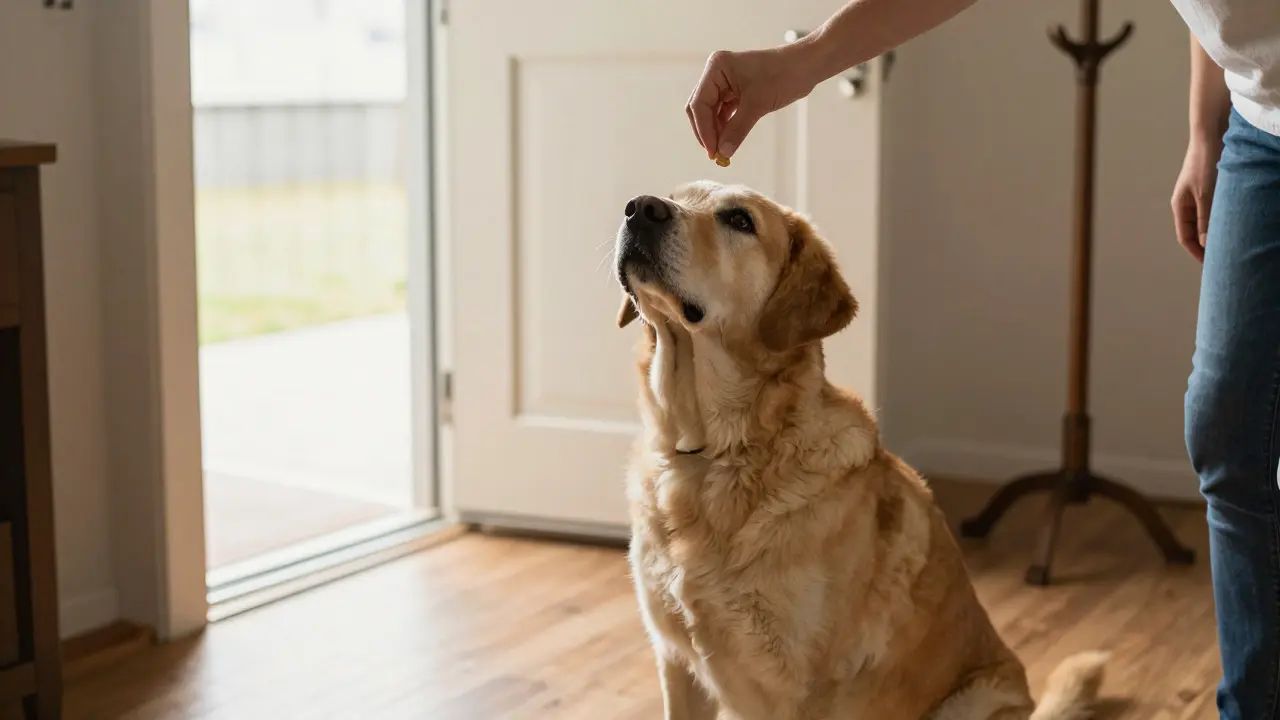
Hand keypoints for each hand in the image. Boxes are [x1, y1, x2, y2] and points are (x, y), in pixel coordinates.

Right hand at [685, 46, 815, 160]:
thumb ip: (737, 130)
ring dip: (716, 131)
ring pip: (711, 112)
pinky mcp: (735, 90)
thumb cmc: (783, 75)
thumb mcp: (758, 104)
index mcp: (717, 68)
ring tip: (723, 151)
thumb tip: (723, 153)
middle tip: (715, 154)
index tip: (712, 152)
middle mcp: (717, 73)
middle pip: (700, 108)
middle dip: (707, 131)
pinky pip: (723, 112)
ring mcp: (725, 82)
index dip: (704, 130)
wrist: (806, 66)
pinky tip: (729, 141)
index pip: (699, 104)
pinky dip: (725, 127)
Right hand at [1171, 137, 1222, 262]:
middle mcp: (1189, 203)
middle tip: (1221, 257)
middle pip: (1195, 231)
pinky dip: (1223, 219)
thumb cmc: (1205, 162)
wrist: (1211, 134)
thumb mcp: (1206, 194)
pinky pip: (1216, 210)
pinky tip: (1235, 222)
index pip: (1186, 237)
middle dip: (1206, 245)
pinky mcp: (1212, 188)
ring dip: (1216, 231)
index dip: (1197, 253)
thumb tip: (1206, 244)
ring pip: (1207, 221)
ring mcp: (1200, 195)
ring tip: (1230, 242)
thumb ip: (1206, 219)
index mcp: (1180, 206)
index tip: (1211, 265)